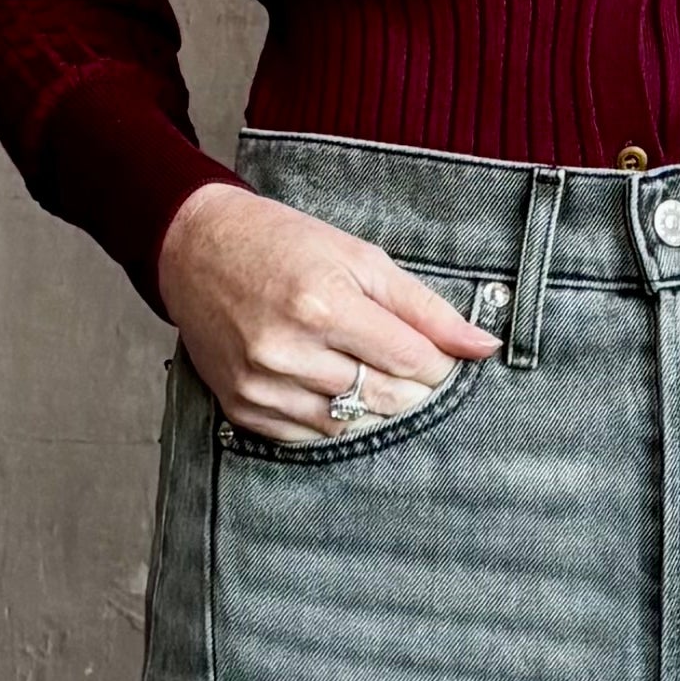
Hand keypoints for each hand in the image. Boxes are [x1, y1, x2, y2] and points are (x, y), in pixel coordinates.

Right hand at [156, 181, 501, 442]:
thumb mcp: (360, 259)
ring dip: (373, 405)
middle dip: (411, 386)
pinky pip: (310, 435)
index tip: (439, 355)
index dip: (438, 363)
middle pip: (385, 397)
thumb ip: (425, 308)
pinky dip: (333, 417)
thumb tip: (482, 345)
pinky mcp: (242, 407)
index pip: (411, 361)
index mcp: (322, 305)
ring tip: (367, 371)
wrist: (197, 250)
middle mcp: (288, 351)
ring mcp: (261, 385)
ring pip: (351, 424)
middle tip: (407, 364)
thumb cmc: (282, 245)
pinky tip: (330, 385)